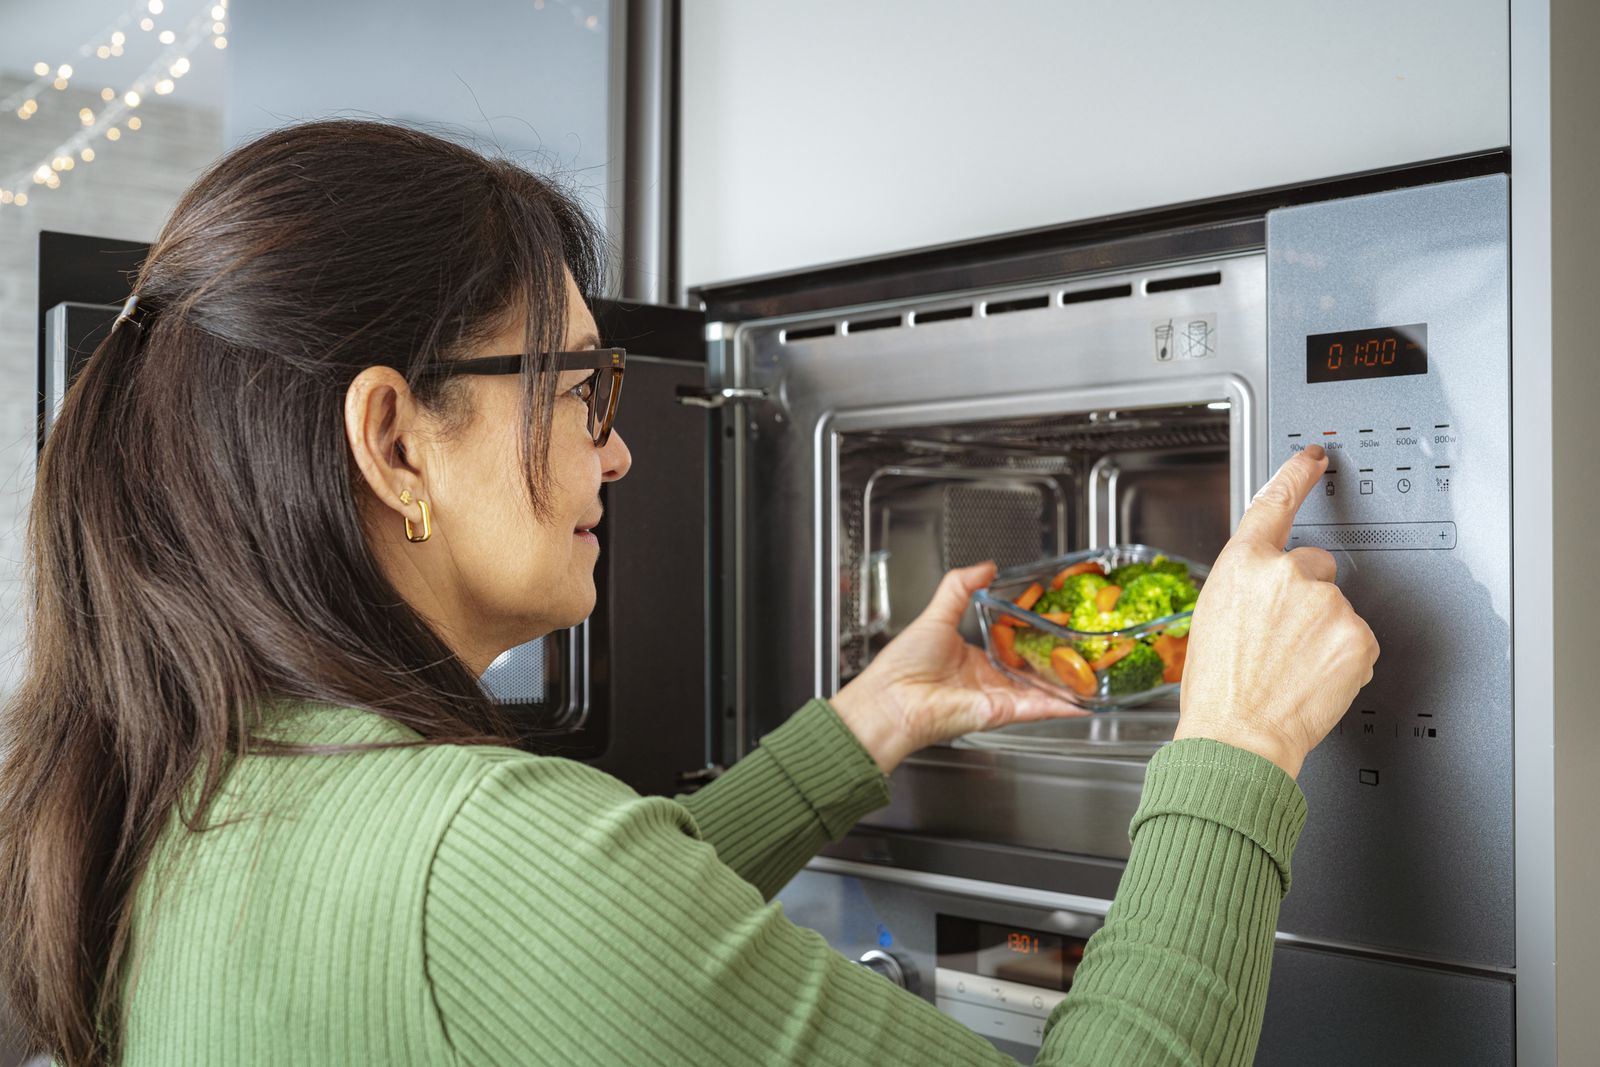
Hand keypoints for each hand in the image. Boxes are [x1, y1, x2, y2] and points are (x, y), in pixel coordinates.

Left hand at [829, 561, 1084, 774]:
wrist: (893, 700)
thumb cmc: (903, 665)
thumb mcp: (937, 614)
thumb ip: (961, 587)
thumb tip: (984, 566)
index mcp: (972, 658)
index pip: (1011, 645)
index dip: (1033, 634)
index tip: (1054, 620)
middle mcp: (987, 679)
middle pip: (1031, 669)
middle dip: (1057, 660)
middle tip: (1083, 645)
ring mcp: (996, 697)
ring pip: (1041, 690)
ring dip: (1067, 683)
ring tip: (1094, 672)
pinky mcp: (1001, 711)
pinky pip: (1037, 708)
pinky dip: (1060, 705)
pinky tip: (1082, 699)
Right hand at [1173, 445, 1379, 777]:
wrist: (1238, 737)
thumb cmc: (1218, 690)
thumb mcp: (1214, 619)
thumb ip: (1248, 588)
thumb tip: (1270, 591)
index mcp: (1243, 564)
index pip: (1275, 502)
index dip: (1297, 475)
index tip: (1314, 458)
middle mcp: (1287, 573)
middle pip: (1316, 566)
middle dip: (1306, 597)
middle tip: (1281, 641)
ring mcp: (1327, 603)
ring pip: (1337, 608)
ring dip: (1323, 633)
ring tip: (1291, 669)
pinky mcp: (1358, 635)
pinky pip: (1357, 640)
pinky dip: (1343, 659)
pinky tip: (1314, 679)